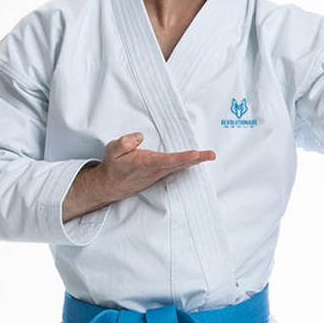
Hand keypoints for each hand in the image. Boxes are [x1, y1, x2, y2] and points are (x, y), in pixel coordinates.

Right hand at [63, 131, 215, 222]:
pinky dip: (187, 164)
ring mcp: (159, 174)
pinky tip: (196, 160)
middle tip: (212, 155)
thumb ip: (126, 142)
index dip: (184, 158)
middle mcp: (156, 170)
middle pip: (180, 164)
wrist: (111, 185)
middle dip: (197, 160)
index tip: (197, 155)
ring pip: (180, 167)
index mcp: (146, 163)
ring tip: (209, 155)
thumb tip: (140, 136)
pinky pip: (176, 169)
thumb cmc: (114, 166)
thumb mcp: (113, 150)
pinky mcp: (159, 175)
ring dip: (195, 161)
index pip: (169, 160)